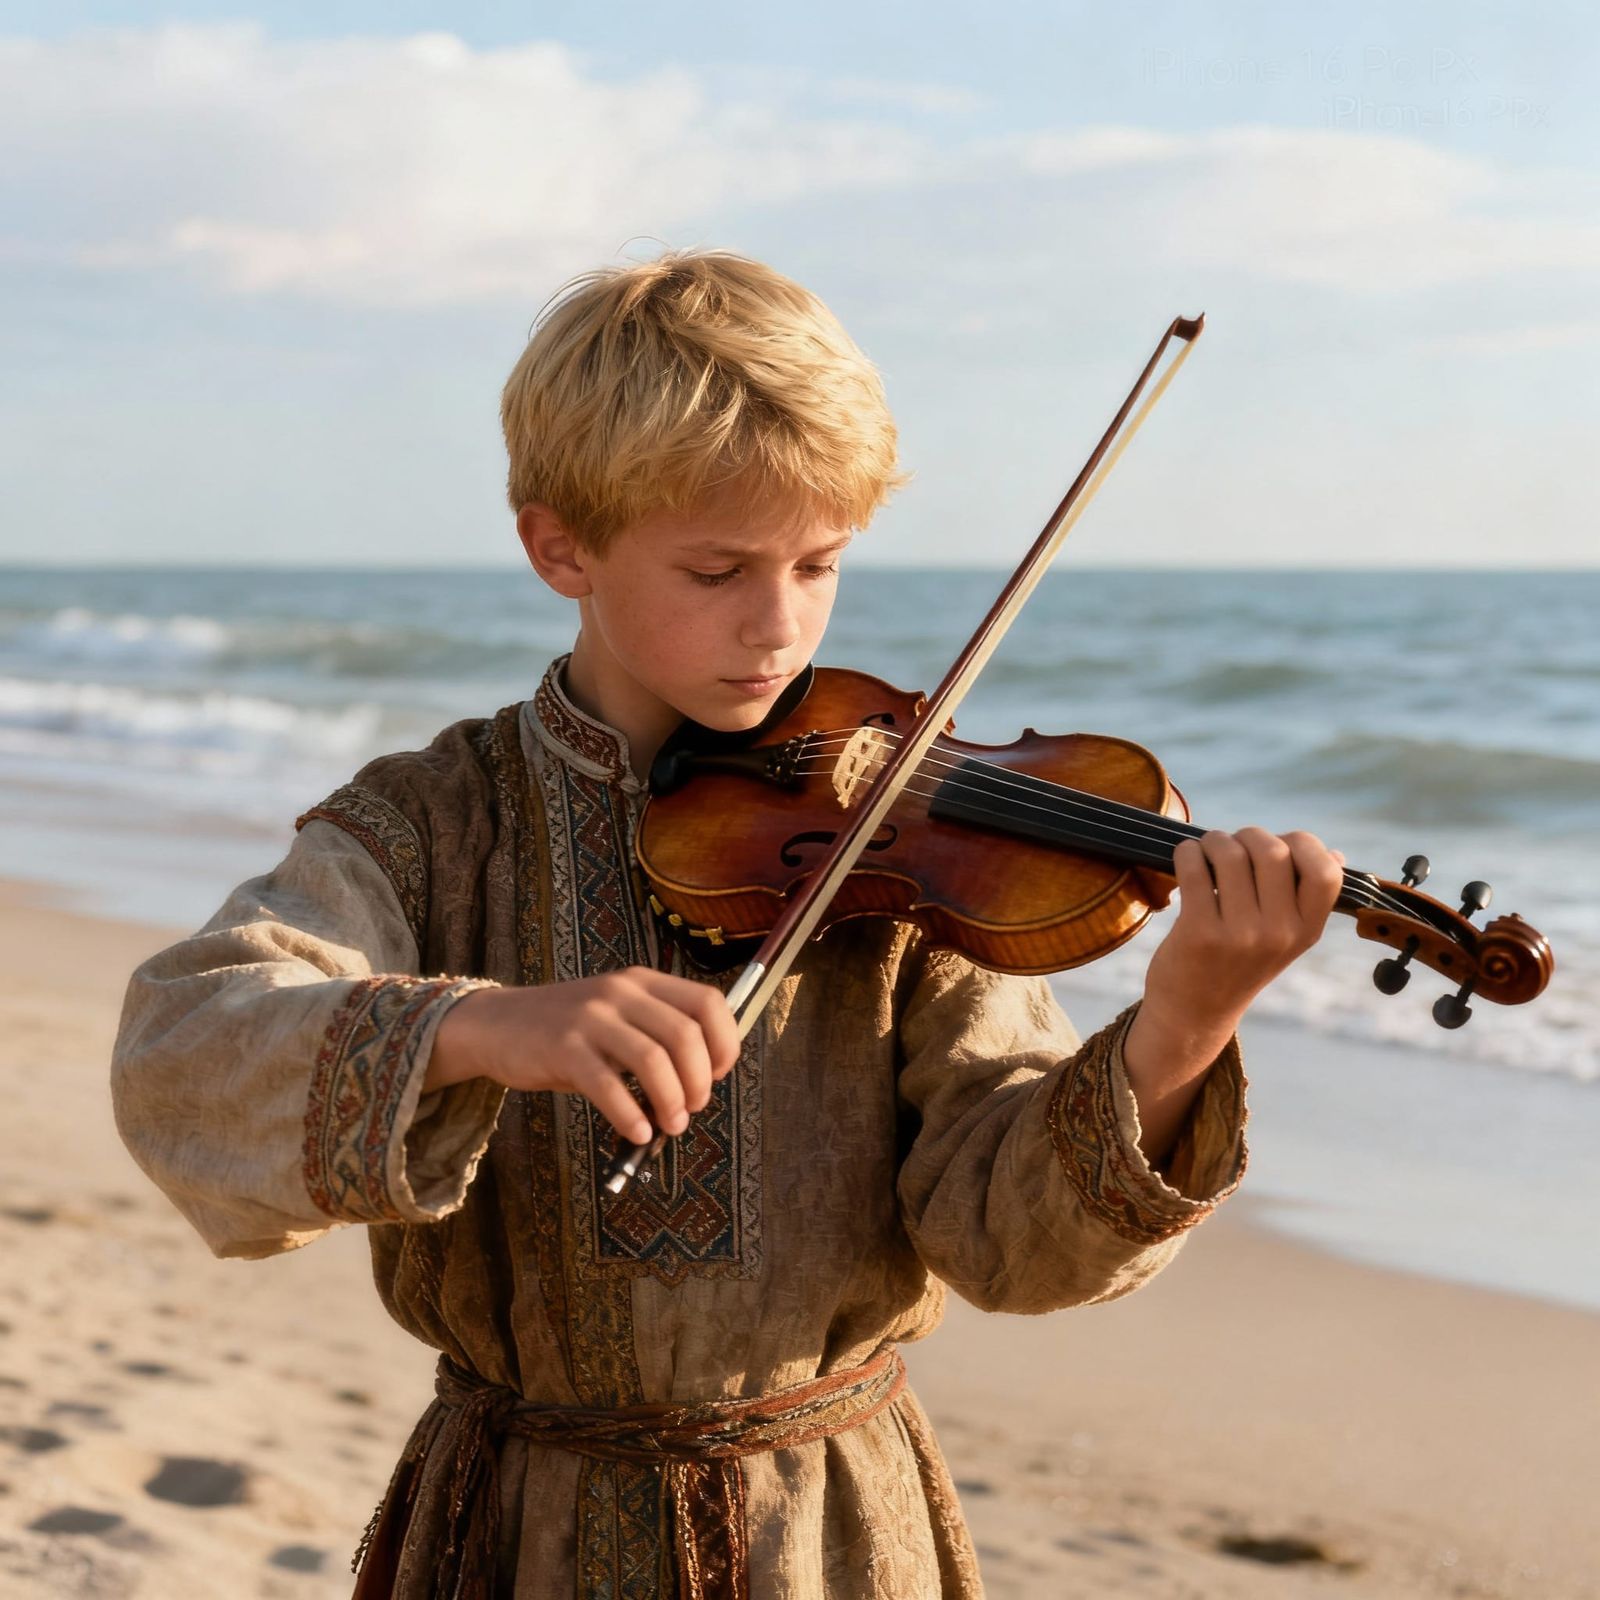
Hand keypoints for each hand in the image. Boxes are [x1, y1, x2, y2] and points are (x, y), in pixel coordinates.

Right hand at [424, 968, 739, 1144]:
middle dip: (699, 1081)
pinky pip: (608, 1085)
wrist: (498, 1024)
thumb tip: (704, 1081)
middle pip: (686, 1035)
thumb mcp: (618, 1016)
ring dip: (671, 1101)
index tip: (718, 1075)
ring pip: (653, 1060)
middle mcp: (621, 992)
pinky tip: (637, 1133)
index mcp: (643, 982)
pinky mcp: (562, 1047)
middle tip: (693, 1108)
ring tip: (670, 1125)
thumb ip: (658, 1034)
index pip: (708, 1002)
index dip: (724, 1043)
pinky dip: (630, 1116)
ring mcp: (591, 1017)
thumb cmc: (569, 1031)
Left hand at [1122, 828, 1342, 1165]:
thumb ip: (1306, 898)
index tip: (1281, 844)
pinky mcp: (1199, 932)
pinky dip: (1188, 852)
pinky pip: (1195, 868)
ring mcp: (1240, 934)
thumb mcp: (1283, 940)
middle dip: (1250, 835)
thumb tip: (1336, 854)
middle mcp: (1279, 934)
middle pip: (1274, 851)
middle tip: (1233, 844)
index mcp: (1306, 932)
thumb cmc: (1237, 964)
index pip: (1326, 873)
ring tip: (1208, 850)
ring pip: (1232, 854)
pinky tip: (1187, 857)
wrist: (1193, 1014)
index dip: (1304, 844)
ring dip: (1215, 841)